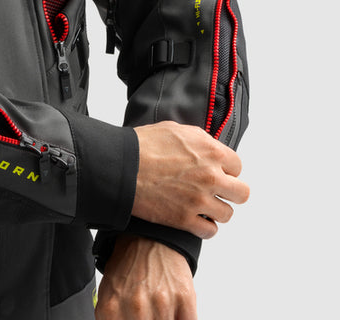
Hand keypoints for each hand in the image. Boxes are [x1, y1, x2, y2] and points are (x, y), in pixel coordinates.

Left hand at [95, 235, 195, 319]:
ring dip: (165, 319)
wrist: (148, 237)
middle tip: (151, 315)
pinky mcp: (184, 298)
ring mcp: (161, 302)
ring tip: (159, 310)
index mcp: (112, 307)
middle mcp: (136, 306)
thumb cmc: (128, 266)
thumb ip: (111, 318)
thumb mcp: (109, 293)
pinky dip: (181, 319)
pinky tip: (175, 312)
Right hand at [132, 121, 249, 238]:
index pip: (237, 166)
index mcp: (211, 152)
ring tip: (201, 205)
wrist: (121, 166)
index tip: (216, 172)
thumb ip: (200, 140)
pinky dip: (204, 227)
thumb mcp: (175, 130)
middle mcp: (211, 176)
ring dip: (215, 210)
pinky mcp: (185, 219)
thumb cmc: (143, 145)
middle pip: (241, 193)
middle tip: (214, 191)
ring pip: (227, 214)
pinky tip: (194, 219)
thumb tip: (209, 147)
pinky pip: (210, 231)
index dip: (226, 169)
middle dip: (229, 192)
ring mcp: (199, 200)